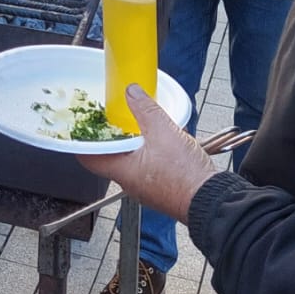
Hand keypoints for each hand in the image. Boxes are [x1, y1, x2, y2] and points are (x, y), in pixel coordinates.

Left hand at [74, 85, 218, 222]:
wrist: (214, 201)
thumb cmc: (186, 175)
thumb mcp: (164, 132)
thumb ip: (145, 109)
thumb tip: (131, 92)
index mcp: (122, 172)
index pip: (88, 158)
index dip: (82, 141)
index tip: (80, 124)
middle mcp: (130, 182)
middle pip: (110, 157)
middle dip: (110, 136)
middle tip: (110, 115)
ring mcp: (146, 187)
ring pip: (130, 160)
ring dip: (131, 142)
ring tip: (136, 122)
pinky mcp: (162, 187)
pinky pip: (147, 166)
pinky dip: (148, 151)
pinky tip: (159, 138)